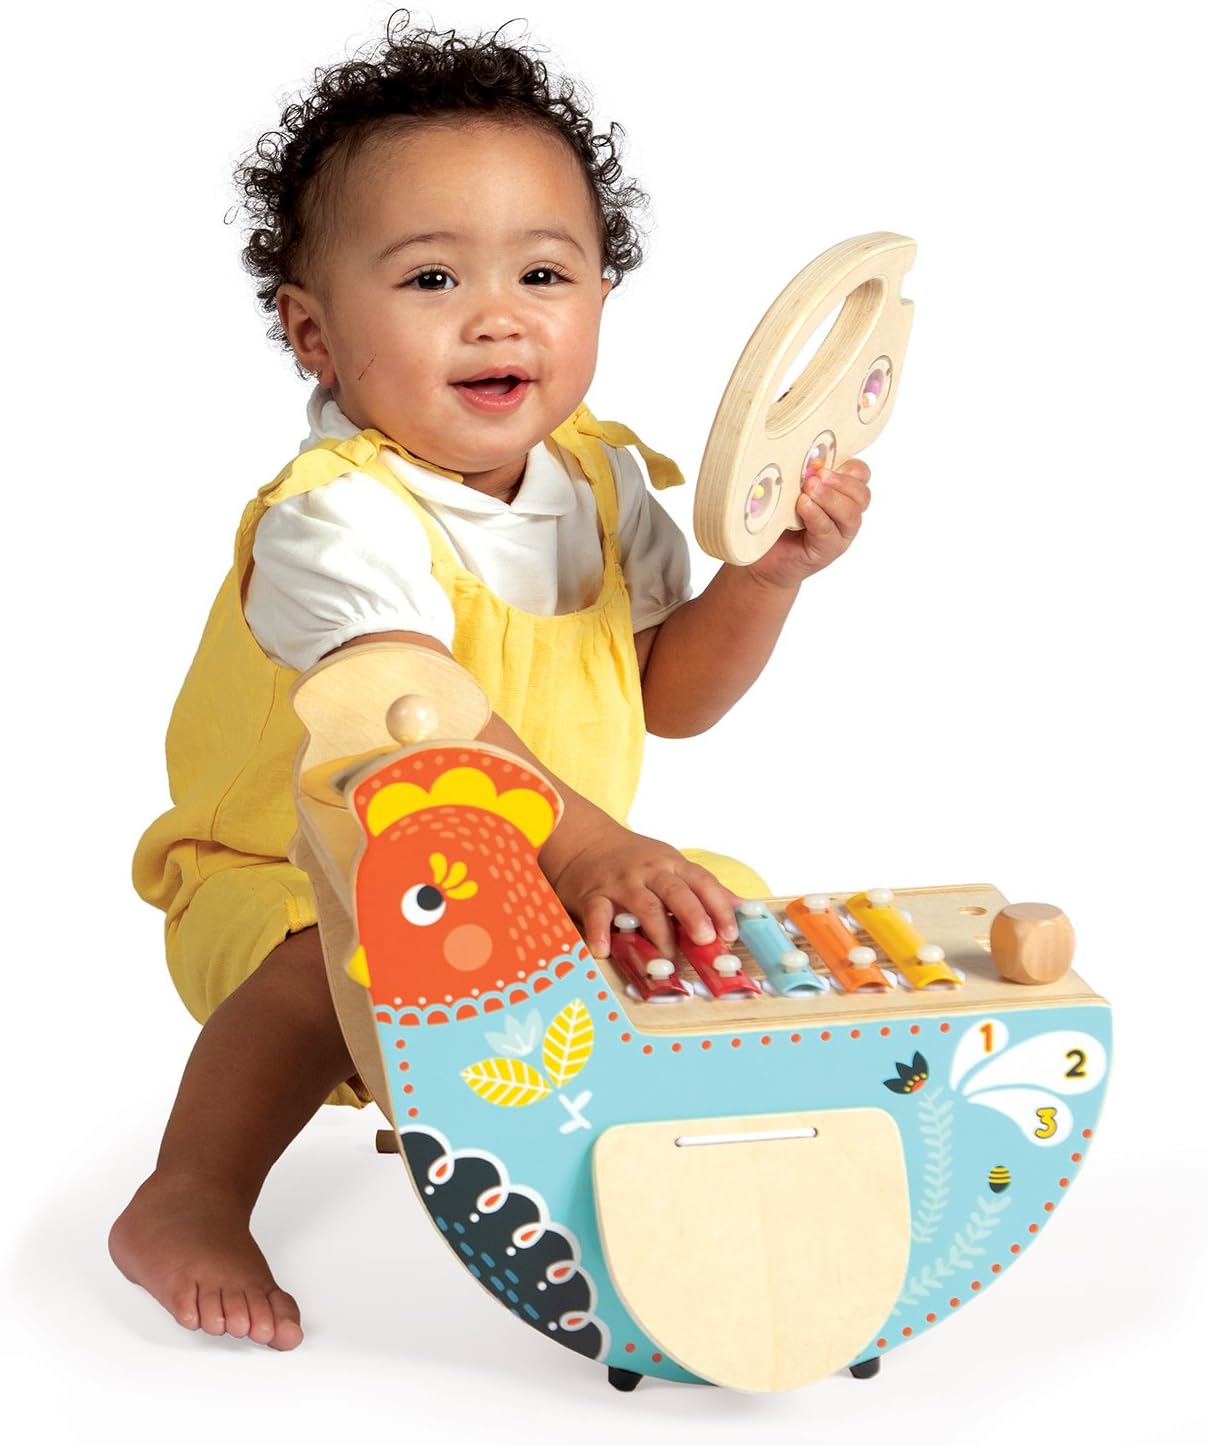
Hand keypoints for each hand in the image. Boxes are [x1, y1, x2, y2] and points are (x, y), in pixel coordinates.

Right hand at [546, 821, 739, 958]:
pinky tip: (604, 950)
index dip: (719, 907)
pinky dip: (601, 933)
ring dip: (657, 932)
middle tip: (705, 940)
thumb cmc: (635, 860)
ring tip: (666, 958)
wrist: (586, 841)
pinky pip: (598, 914)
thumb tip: (744, 908)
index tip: (731, 933)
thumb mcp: (671, 865)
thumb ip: (703, 888)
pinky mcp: (593, 894)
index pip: (703, 883)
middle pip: (676, 892)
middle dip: (693, 915)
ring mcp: (621, 882)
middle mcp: (649, 871)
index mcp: (673, 865)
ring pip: (643, 905)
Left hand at [748, 460, 870, 589]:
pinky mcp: (827, 550)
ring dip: (831, 498)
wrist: (763, 560)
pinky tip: (803, 506)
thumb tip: (795, 452)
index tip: (826, 461)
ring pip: (851, 513)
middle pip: (861, 493)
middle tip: (817, 475)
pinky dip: (817, 515)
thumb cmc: (775, 521)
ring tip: (809, 490)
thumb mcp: (788, 491)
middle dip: (841, 481)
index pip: (860, 474)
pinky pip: (829, 531)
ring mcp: (839, 534)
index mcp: (840, 492)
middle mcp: (845, 513)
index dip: (850, 467)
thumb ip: (799, 475)